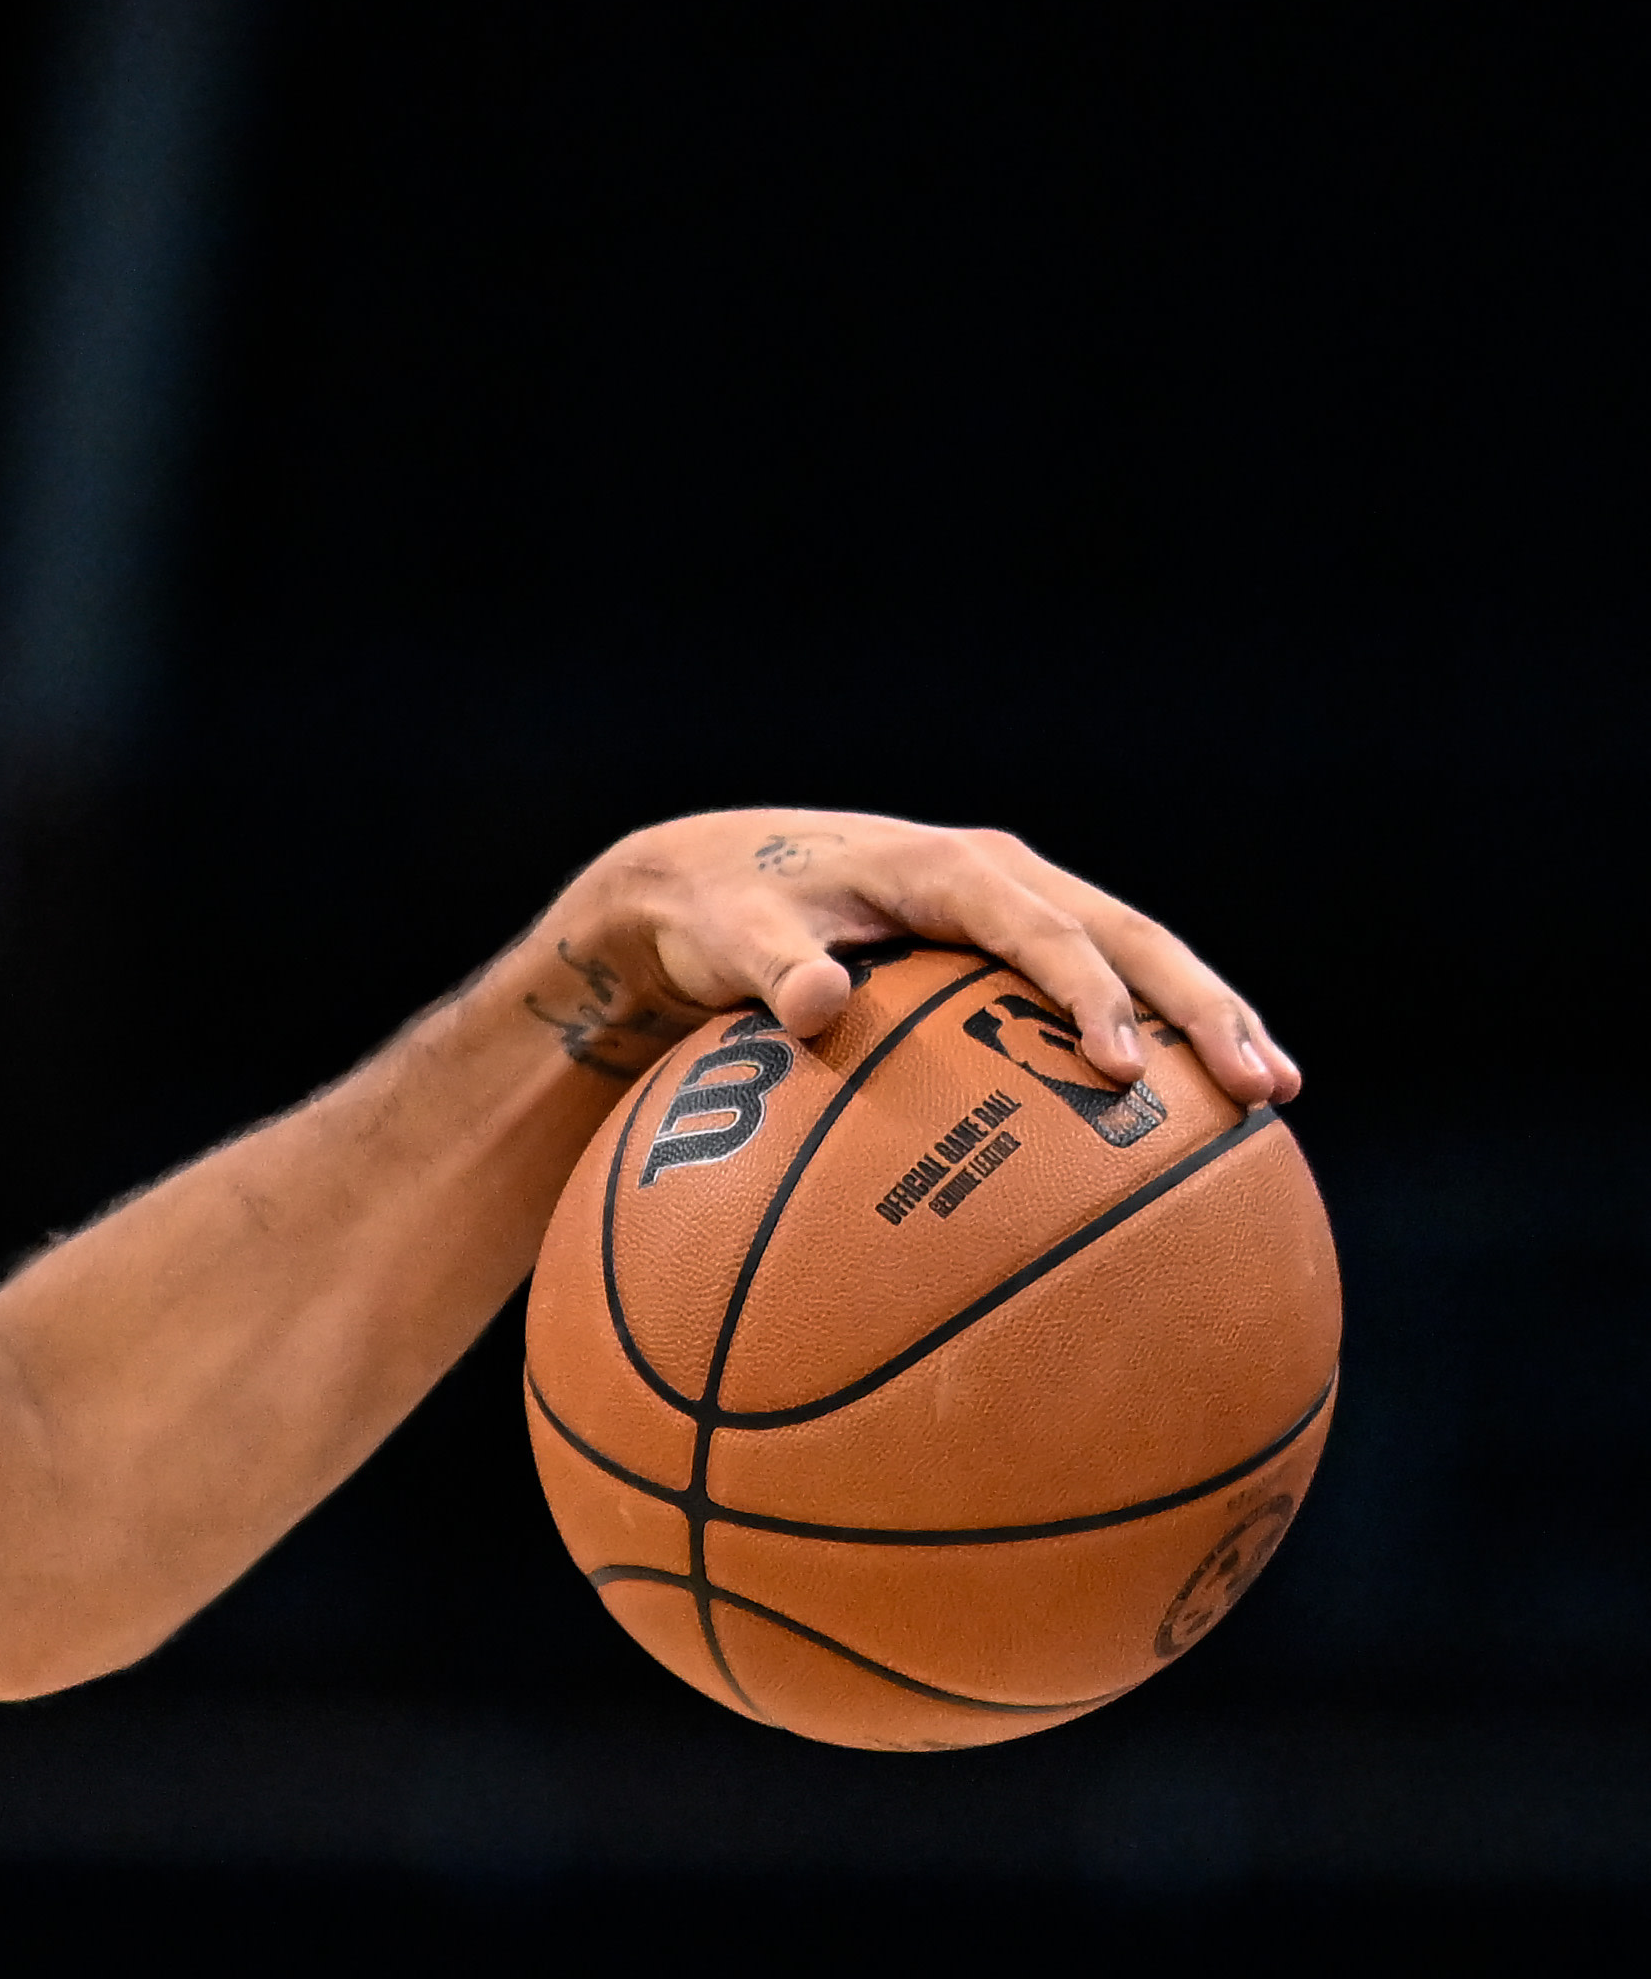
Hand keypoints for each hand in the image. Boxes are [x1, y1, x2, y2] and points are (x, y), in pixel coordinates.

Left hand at [526, 809, 1297, 1104]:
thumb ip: (770, 967)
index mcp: (946, 869)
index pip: (1040, 930)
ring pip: (1135, 958)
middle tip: (1264, 1085)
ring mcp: (1014, 907)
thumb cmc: (714, 913)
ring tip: (1273, 1094)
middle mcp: (1000, 877)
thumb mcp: (728, 936)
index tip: (1120, 1068)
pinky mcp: (1009, 945)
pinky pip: (1097, 987)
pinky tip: (1192, 1109)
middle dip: (1199, 1008)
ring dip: (1203, 1020)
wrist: (705, 878)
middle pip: (1127, 938)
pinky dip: (1151, 1035)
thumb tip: (815, 1007)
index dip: (1087, 995)